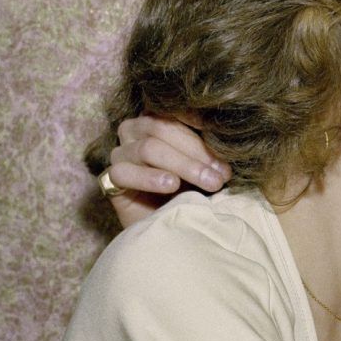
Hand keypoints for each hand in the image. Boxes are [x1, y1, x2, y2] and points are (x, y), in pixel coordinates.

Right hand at [103, 115, 229, 227]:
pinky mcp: (111, 180)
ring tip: (208, 182)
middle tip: (221, 174)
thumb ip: (210, 149)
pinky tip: (171, 185)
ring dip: (182, 165)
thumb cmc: (193, 192)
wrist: (173, 230)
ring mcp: (120, 153)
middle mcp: (134, 131)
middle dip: (196, 152)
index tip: (224, 133)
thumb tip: (229, 136)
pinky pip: (124, 172)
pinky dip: (150, 178)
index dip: (198, 120)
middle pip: (162, 128)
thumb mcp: (206, 166)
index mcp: (157, 119)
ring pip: (148, 148)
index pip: (174, 110)